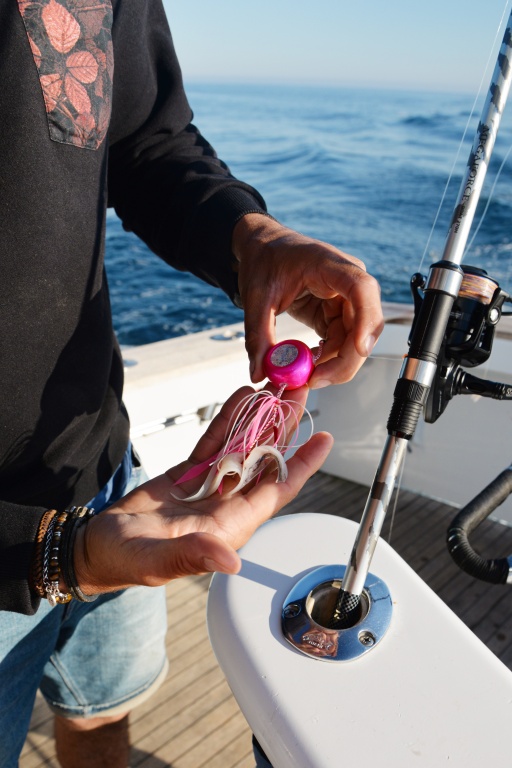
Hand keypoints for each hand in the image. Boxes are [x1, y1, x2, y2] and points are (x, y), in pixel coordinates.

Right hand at [73, 386, 332, 593]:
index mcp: (229, 524)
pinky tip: (241, 398)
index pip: (275, 490)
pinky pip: (214, 441)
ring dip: (259, 416)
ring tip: (277, 387)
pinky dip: (227, 419)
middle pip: (265, 459)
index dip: (302, 465)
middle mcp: (226, 503)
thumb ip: (192, 557)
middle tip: (300, 392)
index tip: (324, 438)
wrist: (98, 548)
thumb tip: (231, 560)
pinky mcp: (188, 473)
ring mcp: (208, 485)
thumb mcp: (158, 561)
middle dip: (285, 426)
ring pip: (242, 445)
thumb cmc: (128, 561)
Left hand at [232, 213, 383, 388]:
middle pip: (364, 324)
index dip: (367, 320)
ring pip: (355, 340)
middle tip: (316, 380)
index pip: (362, 289)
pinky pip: (341, 342)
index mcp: (331, 264)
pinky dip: (328, 359)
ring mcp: (346, 299)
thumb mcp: (256, 298)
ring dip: (335, 364)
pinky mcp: (337, 314)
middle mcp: (348, 281)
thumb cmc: (264, 260)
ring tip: (306, 376)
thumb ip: (258, 335)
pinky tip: (310, 366)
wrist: (262, 249)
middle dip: (345, 358)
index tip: (359, 349)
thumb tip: (259, 372)